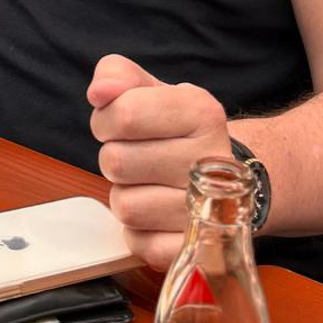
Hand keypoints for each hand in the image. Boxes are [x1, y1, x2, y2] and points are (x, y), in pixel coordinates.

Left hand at [88, 54, 231, 268]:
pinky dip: (138, 232)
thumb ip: (117, 76)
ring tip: (149, 185)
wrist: (224, 176)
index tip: (120, 125)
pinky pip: (140, 244)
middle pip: (117, 162)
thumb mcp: (150, 90)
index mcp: (201, 111)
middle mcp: (212, 159)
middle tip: (138, 157)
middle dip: (115, 158)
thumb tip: (99, 91)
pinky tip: (157, 215)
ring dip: (125, 195)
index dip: (106, 121)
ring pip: (126, 206)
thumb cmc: (177, 130)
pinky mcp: (198, 246)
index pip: (124, 114)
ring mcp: (210, 208)